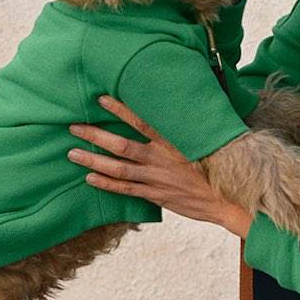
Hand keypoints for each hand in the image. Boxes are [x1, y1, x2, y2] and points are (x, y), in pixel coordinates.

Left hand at [66, 96, 250, 236]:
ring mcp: (155, 178)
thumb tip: (179, 105)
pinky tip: (89, 178)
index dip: (120, 110)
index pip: (141, 121)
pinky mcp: (155, 195)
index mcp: (172, 141)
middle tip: (74, 127)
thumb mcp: (205, 140)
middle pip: (120, 145)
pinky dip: (106, 184)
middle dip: (95, 135)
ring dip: (93, 160)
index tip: (100, 99)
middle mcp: (159, 158)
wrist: (226, 199)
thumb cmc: (217, 166)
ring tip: (72, 153)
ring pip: (117, 168)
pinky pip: (125, 189)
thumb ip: (186, 126)